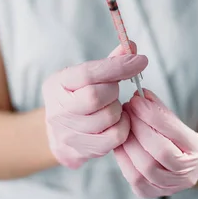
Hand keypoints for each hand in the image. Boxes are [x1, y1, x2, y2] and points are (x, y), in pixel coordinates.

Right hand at [42, 43, 147, 168]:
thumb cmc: (78, 97)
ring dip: (118, 110)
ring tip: (111, 107)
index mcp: (57, 83)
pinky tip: (115, 123)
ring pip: (108, 118)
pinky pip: (114, 137)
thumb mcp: (87, 76)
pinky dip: (122, 127)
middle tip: (113, 91)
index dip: (117, 66)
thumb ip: (109, 62)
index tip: (141, 60)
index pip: (88, 73)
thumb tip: (130, 46)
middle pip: (95, 96)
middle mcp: (56, 109)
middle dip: (113, 91)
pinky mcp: (78, 152)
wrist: (59, 133)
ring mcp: (65, 134)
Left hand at [114, 89, 197, 197]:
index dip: (152, 115)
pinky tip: (121, 142)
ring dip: (129, 142)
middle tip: (128, 110)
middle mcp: (188, 175)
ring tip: (123, 124)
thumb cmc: (179, 141)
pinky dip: (124, 158)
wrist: (184, 167)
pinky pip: (133, 178)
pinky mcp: (150, 194)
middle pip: (159, 152)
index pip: (173, 132)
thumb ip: (160, 110)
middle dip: (139, 127)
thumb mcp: (177, 123)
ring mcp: (170, 188)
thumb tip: (141, 95)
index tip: (137, 100)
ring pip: (144, 168)